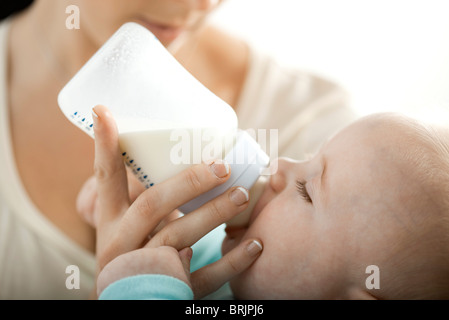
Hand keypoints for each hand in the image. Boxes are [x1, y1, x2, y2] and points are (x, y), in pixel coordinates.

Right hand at [90, 105, 261, 297]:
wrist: (127, 305)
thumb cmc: (137, 253)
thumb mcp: (130, 228)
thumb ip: (151, 200)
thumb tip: (193, 160)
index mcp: (110, 222)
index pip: (106, 180)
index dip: (104, 146)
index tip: (104, 111)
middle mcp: (120, 244)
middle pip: (152, 207)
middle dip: (188, 183)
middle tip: (222, 166)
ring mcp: (143, 270)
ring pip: (178, 239)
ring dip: (213, 214)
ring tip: (242, 194)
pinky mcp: (169, 292)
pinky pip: (203, 277)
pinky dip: (232, 261)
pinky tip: (254, 244)